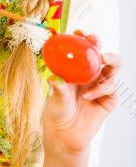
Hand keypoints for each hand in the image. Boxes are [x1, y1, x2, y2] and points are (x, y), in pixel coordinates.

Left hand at [41, 30, 121, 156]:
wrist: (64, 134)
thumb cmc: (57, 110)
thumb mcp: (55, 96)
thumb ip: (58, 88)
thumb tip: (53, 78)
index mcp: (78, 68)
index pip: (83, 48)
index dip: (83, 38)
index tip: (78, 32)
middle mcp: (91, 74)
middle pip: (101, 52)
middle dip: (98, 43)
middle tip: (93, 41)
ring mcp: (102, 85)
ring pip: (113, 66)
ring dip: (110, 60)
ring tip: (102, 59)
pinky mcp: (109, 99)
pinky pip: (111, 88)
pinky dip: (101, 89)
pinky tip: (88, 96)